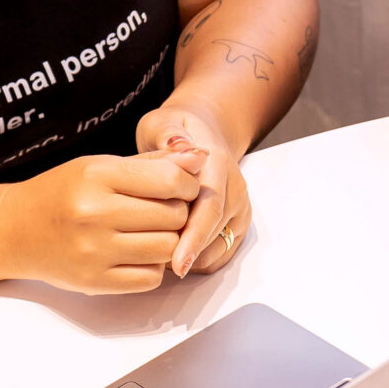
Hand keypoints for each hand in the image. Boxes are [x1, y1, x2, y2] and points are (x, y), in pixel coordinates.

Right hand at [0, 150, 203, 293]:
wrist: (15, 230)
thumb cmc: (63, 193)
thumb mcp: (101, 167)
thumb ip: (153, 163)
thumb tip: (202, 158)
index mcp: (96, 177)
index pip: (169, 180)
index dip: (186, 184)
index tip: (180, 187)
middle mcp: (94, 214)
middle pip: (173, 216)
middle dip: (178, 212)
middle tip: (164, 210)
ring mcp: (94, 251)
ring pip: (168, 248)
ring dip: (169, 240)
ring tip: (151, 231)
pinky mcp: (94, 282)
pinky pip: (151, 278)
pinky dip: (153, 266)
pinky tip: (137, 252)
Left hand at [137, 100, 251, 276]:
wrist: (203, 131)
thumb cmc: (175, 130)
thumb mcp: (163, 122)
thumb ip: (167, 135)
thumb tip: (178, 145)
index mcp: (218, 166)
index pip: (210, 208)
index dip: (193, 238)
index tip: (177, 262)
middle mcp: (235, 190)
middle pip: (214, 234)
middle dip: (185, 254)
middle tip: (150, 265)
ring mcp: (239, 209)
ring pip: (217, 249)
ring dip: (190, 259)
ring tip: (155, 255)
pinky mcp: (237, 224)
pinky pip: (219, 255)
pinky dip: (197, 260)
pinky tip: (172, 253)